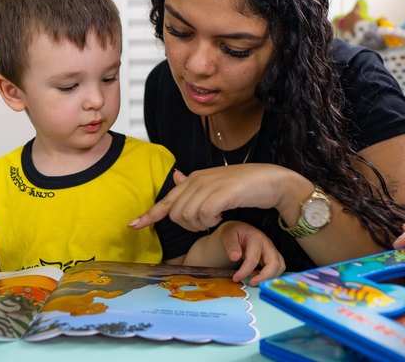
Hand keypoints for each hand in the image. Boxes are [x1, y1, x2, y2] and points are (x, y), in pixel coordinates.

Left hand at [131, 165, 301, 231]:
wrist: (272, 181)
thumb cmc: (246, 187)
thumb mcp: (217, 186)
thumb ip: (196, 186)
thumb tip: (176, 178)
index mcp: (194, 179)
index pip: (166, 200)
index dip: (149, 215)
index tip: (132, 226)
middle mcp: (197, 180)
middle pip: (175, 214)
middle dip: (188, 225)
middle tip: (208, 222)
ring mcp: (208, 185)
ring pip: (187, 216)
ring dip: (201, 225)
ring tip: (217, 217)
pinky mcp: (219, 193)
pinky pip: (203, 215)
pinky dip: (211, 221)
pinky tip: (222, 215)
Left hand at [215, 221, 284, 285]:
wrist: (239, 230)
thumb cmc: (234, 233)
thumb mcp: (228, 236)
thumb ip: (231, 246)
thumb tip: (235, 257)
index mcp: (256, 238)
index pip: (254, 259)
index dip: (245, 271)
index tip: (236, 278)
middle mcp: (268, 244)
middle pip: (275, 264)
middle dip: (264, 277)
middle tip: (251, 283)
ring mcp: (272, 250)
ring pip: (280, 267)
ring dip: (269, 277)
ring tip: (253, 279)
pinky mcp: (273, 256)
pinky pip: (278, 268)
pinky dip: (270, 275)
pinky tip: (256, 276)